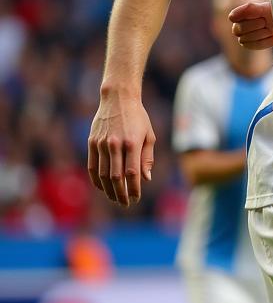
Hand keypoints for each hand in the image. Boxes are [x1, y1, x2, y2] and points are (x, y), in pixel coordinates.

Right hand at [87, 91, 155, 206]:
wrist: (118, 98)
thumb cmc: (139, 117)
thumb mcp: (149, 135)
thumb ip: (147, 158)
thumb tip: (146, 178)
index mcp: (132, 143)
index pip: (132, 173)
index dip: (134, 189)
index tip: (136, 199)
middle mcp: (115, 144)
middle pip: (116, 177)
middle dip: (121, 193)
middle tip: (126, 203)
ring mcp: (101, 144)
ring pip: (103, 174)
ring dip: (109, 190)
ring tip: (115, 198)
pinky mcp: (92, 142)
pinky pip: (92, 166)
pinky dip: (96, 179)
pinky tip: (102, 187)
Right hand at [229, 1, 272, 49]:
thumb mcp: (267, 8)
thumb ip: (250, 9)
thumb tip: (231, 17)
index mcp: (246, 12)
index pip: (233, 17)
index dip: (243, 16)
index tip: (257, 14)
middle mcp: (244, 23)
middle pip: (237, 30)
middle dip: (253, 26)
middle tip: (265, 22)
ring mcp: (248, 35)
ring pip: (243, 40)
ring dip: (259, 34)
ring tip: (270, 30)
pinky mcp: (256, 44)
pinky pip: (252, 46)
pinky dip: (263, 42)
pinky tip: (271, 37)